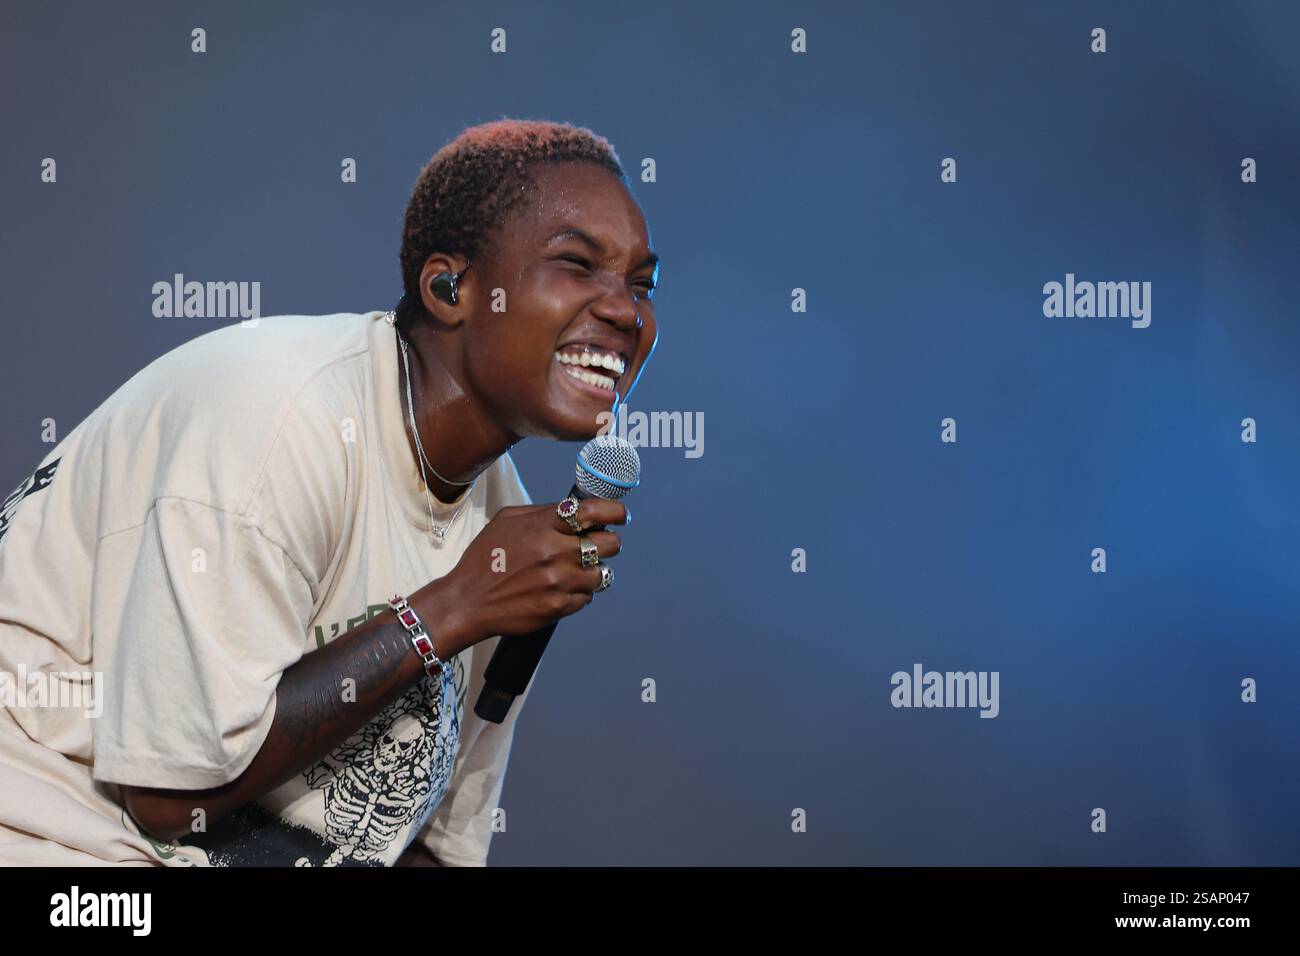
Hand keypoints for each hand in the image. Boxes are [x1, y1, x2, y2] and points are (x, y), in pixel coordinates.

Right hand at [413, 498, 626, 657]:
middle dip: (608, 543)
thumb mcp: (506, 521)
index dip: (615, 512)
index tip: (621, 516)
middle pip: (610, 544)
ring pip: (602, 574)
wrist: (467, 601)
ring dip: (592, 572)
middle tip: (597, 546)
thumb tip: (573, 510)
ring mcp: (558, 581)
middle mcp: (554, 552)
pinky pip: (587, 598)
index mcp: (543, 526)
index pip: (594, 512)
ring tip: (572, 572)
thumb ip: (542, 512)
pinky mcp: (558, 607)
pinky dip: (578, 594)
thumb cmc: (484, 559)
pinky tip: (558, 590)